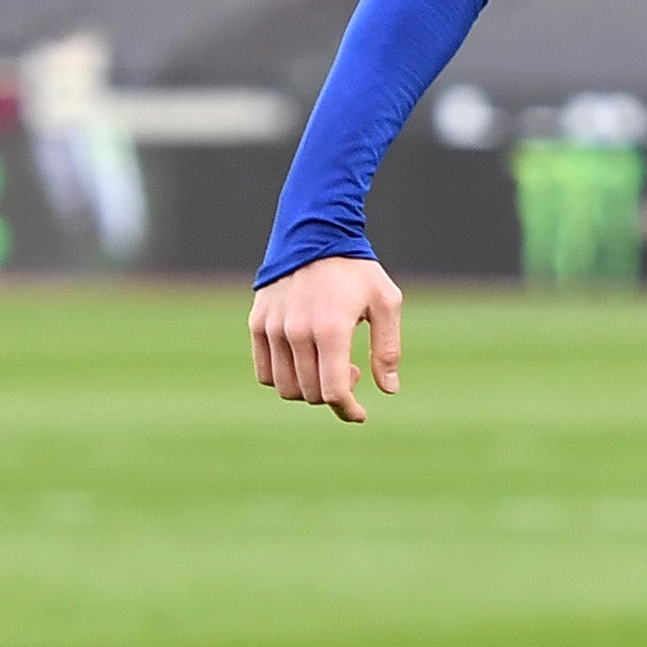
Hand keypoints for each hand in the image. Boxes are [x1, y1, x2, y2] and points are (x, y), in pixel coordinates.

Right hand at [251, 256, 402, 424]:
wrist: (315, 233)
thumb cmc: (357, 270)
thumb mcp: (386, 303)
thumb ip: (387, 349)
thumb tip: (389, 390)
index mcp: (330, 329)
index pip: (333, 391)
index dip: (348, 410)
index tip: (359, 414)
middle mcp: (297, 331)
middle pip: (311, 393)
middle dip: (335, 394)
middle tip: (353, 370)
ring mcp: (273, 328)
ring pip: (286, 387)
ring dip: (309, 388)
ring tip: (329, 363)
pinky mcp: (258, 323)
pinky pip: (264, 372)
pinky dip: (283, 378)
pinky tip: (304, 360)